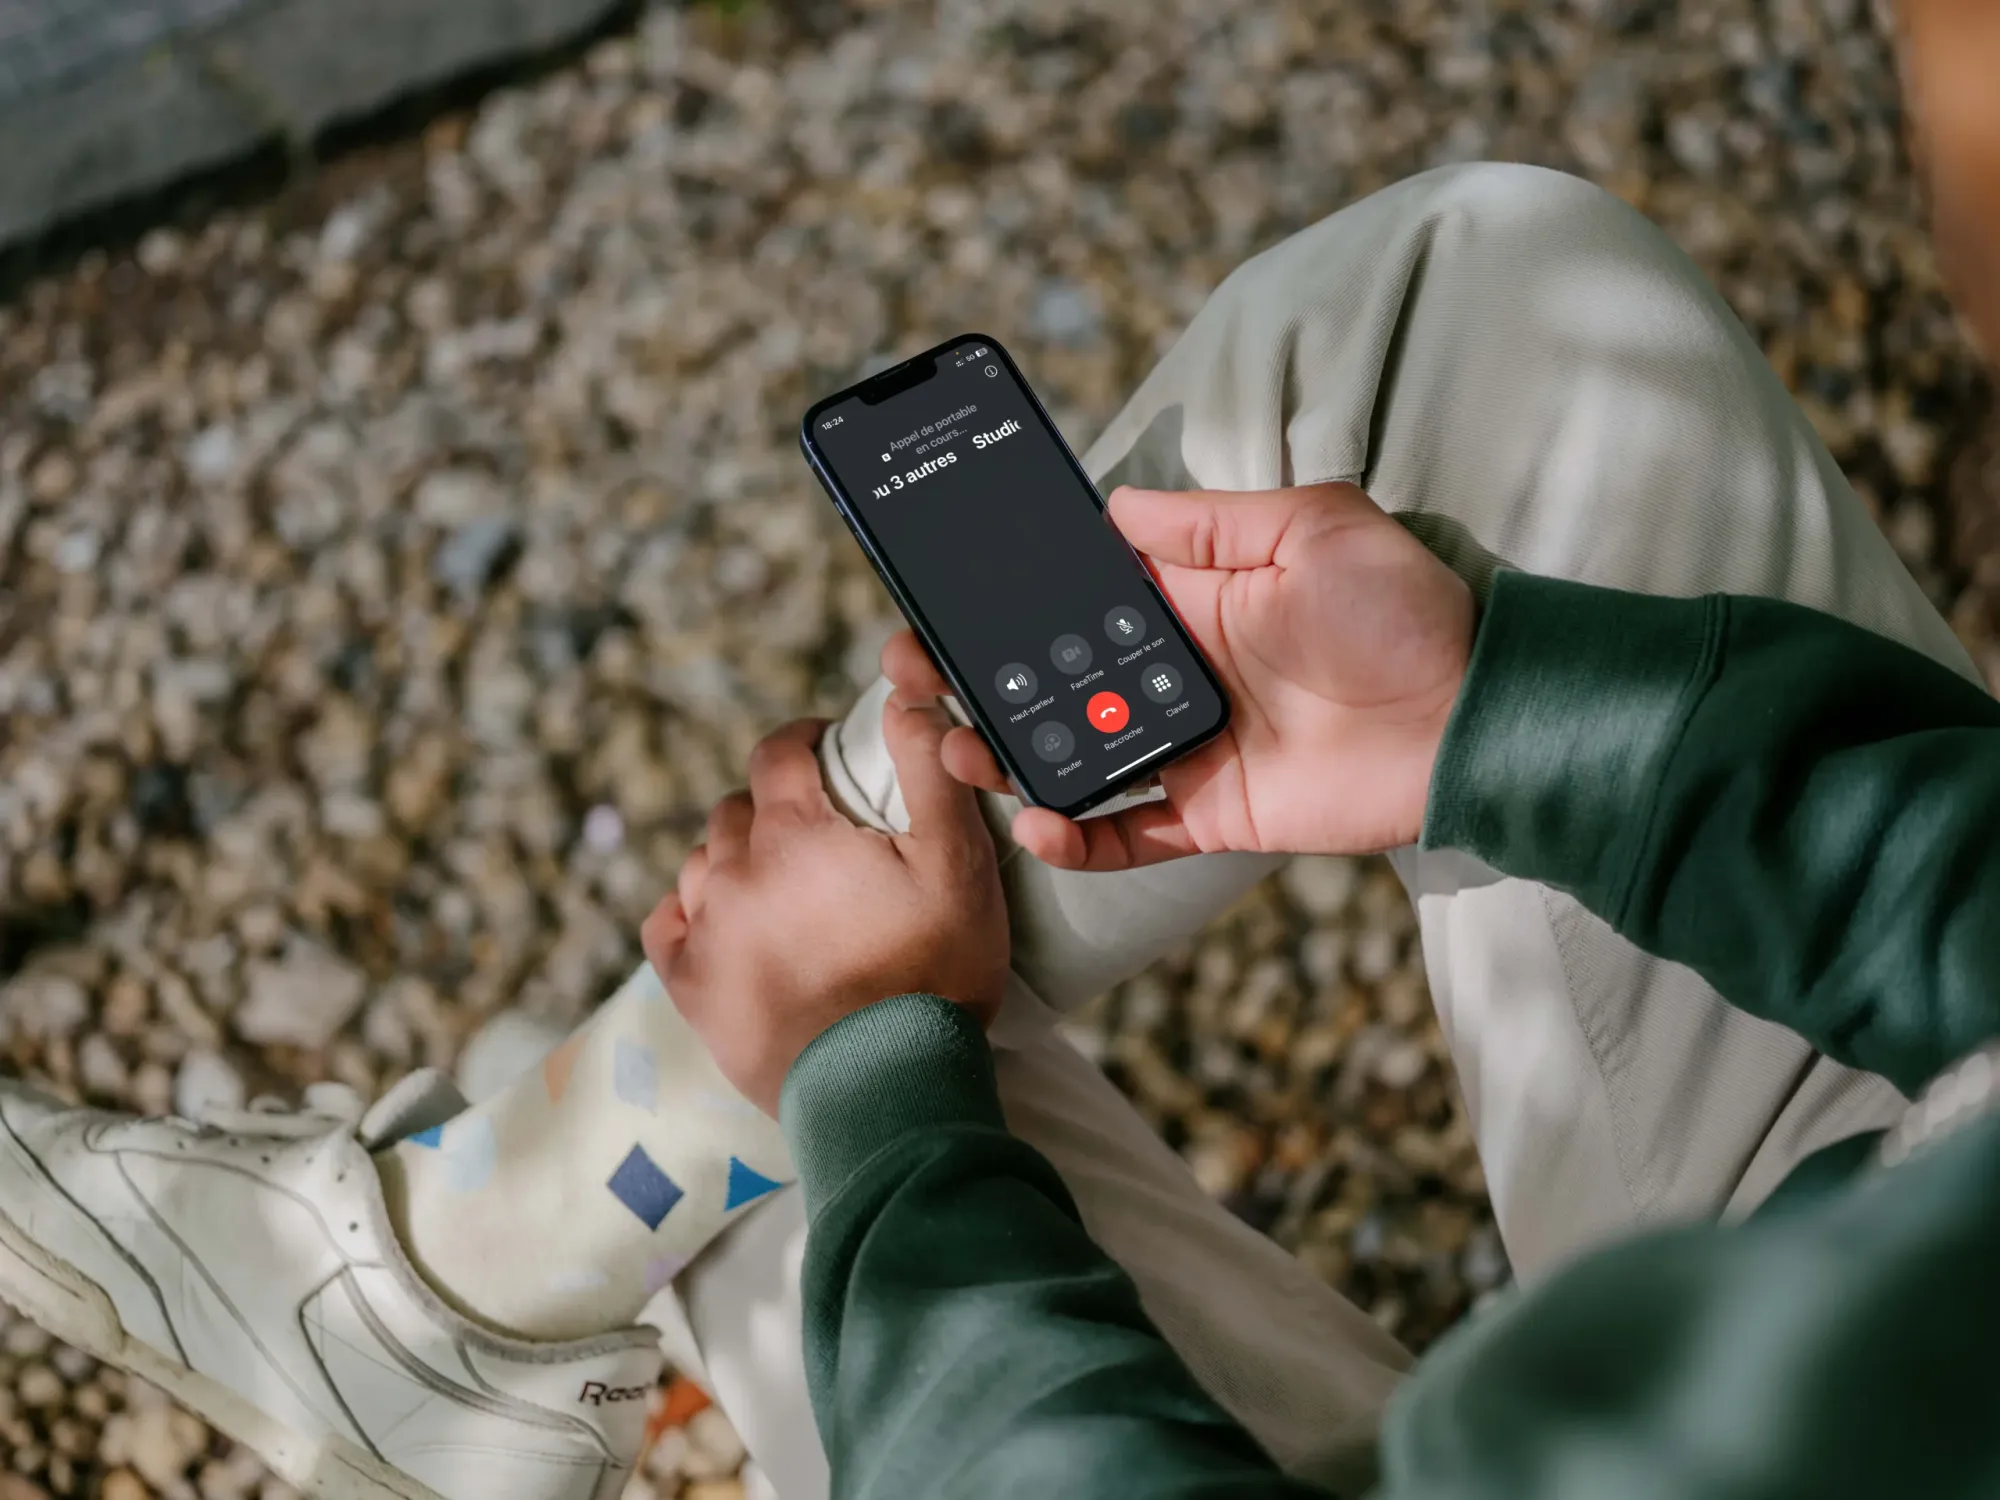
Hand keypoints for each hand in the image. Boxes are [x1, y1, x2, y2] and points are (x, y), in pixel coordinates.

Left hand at [641, 699, 1008, 1115]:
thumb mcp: (958, 863)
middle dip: (775, 807)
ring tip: (779, 884)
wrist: (888, 1087)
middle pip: (739, 809)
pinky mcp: (692, 989)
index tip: (825, 749)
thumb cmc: (934, 974)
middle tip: (819, 834)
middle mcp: (734, 872)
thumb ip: (931, 771)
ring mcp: (707, 932)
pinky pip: (667, 926)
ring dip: (736, 860)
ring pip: (704, 863)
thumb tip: (907, 696)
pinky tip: (719, 922)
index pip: (777, 752)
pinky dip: (689, 913)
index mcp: (794, 833)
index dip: (803, 741)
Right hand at [887, 482, 1474, 869]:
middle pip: (1060, 682)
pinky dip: (1079, 834)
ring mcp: (1191, 748)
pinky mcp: (1214, 812)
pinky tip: (1036, 819)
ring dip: (1011, 755)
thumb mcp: (1312, 525)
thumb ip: (1208, 522)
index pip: (1082, 603)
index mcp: (1194, 602)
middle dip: (986, 679)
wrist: (1475, 714)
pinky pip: (1130, 831)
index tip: (951, 599)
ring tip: (957, 747)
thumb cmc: (1406, 611)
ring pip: (1077, 756)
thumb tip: (1117, 503)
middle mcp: (1180, 675)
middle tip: (919, 675)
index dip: (1017, 603)